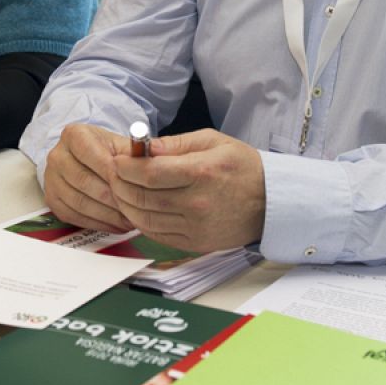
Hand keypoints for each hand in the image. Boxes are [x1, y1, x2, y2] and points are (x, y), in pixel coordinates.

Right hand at [43, 123, 135, 232]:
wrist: (89, 161)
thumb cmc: (108, 153)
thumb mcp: (121, 145)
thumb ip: (133, 152)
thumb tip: (150, 161)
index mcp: (73, 135)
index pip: (89, 152)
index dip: (110, 170)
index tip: (131, 183)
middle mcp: (57, 156)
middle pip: (83, 181)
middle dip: (112, 197)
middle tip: (134, 209)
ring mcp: (51, 179)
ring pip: (79, 202)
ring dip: (107, 214)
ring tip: (129, 220)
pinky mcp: (52, 200)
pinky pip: (75, 216)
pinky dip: (98, 223)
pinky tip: (117, 225)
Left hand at [110, 129, 264, 251]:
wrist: (272, 202)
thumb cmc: (242, 167)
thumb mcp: (212, 141)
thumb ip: (175, 144)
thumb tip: (143, 146)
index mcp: (201, 173)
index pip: (148, 173)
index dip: (124, 166)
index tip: (117, 159)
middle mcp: (196, 203)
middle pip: (140, 197)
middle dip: (119, 183)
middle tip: (113, 173)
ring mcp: (194, 227)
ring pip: (143, 219)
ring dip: (125, 204)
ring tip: (121, 190)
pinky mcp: (194, 243)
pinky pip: (156, 234)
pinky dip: (140, 221)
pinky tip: (137, 208)